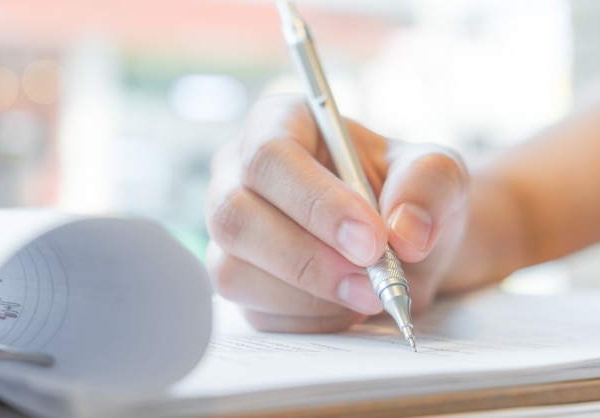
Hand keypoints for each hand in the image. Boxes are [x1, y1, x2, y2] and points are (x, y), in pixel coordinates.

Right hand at [205, 94, 468, 332]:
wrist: (401, 241)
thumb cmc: (406, 193)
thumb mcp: (437, 173)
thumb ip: (428, 186)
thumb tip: (404, 233)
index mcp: (280, 124)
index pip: (271, 156)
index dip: (318, 203)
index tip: (373, 240)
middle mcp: (240, 175)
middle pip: (235, 216)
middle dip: (307, 259)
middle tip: (373, 283)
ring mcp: (234, 231)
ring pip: (235, 271)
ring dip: (309, 295)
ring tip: (369, 294)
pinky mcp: (240, 277)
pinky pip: (255, 311)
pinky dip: (309, 318)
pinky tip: (346, 304)